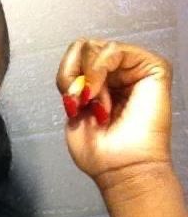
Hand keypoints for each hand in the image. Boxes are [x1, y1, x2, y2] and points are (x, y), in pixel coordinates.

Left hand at [56, 39, 172, 192]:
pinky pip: (114, 50)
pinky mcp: (151, 67)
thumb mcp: (74, 113)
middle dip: (74, 76)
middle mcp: (116, 74)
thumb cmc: (102, 152)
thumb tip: (75, 73)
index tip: (69, 102)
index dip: (65, 75)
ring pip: (96, 47)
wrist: (122, 169)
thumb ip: (71, 86)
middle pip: (84, 47)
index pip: (75, 57)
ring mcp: (133, 69)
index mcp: (99, 84)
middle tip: (80, 103)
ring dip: (89, 80)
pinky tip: (101, 98)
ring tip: (97, 107)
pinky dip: (99, 72)